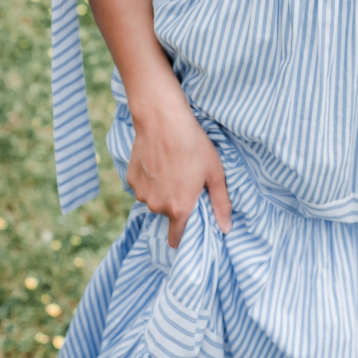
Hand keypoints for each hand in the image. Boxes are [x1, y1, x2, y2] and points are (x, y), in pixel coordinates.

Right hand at [127, 81, 231, 247]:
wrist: (163, 119)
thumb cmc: (193, 145)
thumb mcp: (215, 173)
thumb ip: (221, 203)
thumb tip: (226, 228)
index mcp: (179, 208)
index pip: (176, 238)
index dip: (183, 233)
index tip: (190, 221)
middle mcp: (156, 205)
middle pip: (167, 213)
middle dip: (176, 202)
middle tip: (185, 179)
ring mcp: (141, 192)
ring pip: (154, 199)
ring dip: (162, 190)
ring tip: (172, 166)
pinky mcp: (131, 178)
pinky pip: (143, 186)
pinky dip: (150, 178)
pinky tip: (158, 160)